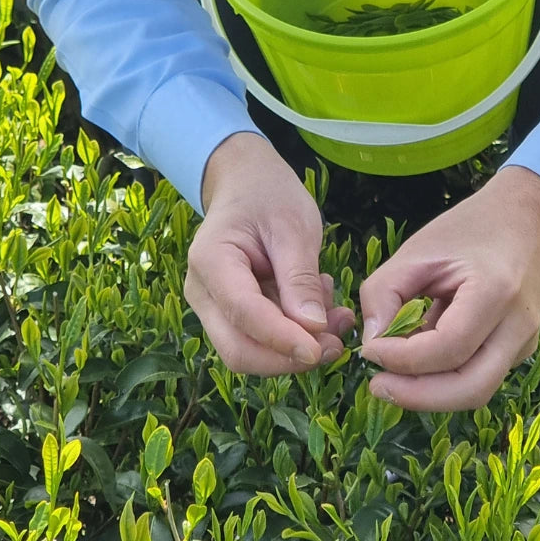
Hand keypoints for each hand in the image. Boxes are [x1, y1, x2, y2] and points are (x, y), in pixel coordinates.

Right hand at [184, 133, 354, 373]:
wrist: (248, 183)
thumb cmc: (269, 196)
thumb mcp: (293, 227)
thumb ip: (300, 278)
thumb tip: (313, 329)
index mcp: (211, 262)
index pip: (244, 315)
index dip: (283, 340)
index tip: (322, 350)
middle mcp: (202, 293)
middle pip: (238, 350)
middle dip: (289, 357)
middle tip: (337, 344)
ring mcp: (213, 306)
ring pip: (250, 351)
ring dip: (296, 346)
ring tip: (333, 311)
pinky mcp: (231, 313)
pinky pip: (260, 338)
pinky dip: (294, 334)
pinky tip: (318, 305)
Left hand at [358, 167, 539, 410]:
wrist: (528, 219)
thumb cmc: (470, 228)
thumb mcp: (416, 250)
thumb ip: (384, 293)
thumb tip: (372, 343)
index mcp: (494, 291)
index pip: (448, 348)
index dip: (403, 358)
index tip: (369, 349)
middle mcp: (518, 325)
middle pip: (471, 388)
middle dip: (418, 396)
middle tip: (377, 385)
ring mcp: (525, 342)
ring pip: (477, 391)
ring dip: (430, 393)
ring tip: (392, 377)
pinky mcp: (520, 350)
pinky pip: (479, 376)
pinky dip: (444, 377)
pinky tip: (419, 359)